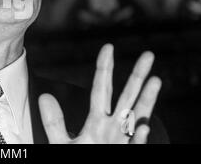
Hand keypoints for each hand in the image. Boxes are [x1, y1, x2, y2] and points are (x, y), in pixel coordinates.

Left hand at [39, 44, 161, 143]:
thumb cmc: (79, 161)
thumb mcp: (62, 143)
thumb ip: (54, 122)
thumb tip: (44, 95)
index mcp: (97, 121)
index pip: (100, 89)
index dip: (104, 69)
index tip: (108, 47)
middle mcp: (114, 128)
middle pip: (127, 97)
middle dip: (137, 76)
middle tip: (148, 54)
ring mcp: (124, 142)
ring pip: (139, 116)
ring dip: (147, 100)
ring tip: (156, 79)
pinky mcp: (129, 153)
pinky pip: (136, 145)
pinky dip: (139, 136)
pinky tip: (142, 124)